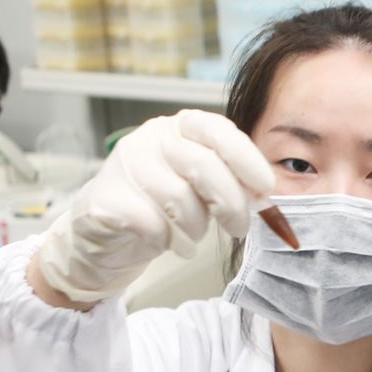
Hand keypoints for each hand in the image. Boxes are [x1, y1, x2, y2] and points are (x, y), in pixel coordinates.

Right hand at [35, 110, 275, 303]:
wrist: (104, 234)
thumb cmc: (162, 208)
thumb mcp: (200, 188)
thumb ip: (229, 181)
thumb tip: (264, 194)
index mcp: (179, 128)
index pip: (217, 130)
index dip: (246, 158)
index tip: (266, 187)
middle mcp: (150, 138)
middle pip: (202, 165)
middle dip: (230, 202)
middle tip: (239, 228)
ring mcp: (123, 165)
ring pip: (178, 199)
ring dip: (195, 227)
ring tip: (191, 237)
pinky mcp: (105, 198)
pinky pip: (153, 224)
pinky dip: (169, 241)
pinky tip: (168, 244)